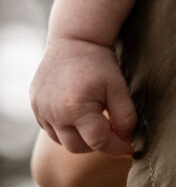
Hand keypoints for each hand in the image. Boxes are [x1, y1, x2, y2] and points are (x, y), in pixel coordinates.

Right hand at [30, 38, 135, 156]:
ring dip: (79, 137)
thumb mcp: (117, 86)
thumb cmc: (98, 62)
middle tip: (111, 131)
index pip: (98, 141)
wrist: (74, 38)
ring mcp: (41, 110)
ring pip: (62, 140)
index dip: (116, 146)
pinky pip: (50, 128)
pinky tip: (77, 113)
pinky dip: (65, 128)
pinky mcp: (35, 106)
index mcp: (76, 108)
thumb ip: (125, 116)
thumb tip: (127, 141)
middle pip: (77, 147)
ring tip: (94, 119)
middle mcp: (54, 113)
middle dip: (96, 144)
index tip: (129, 148)